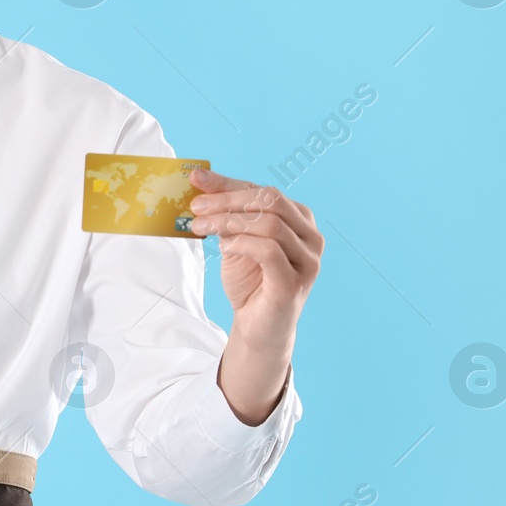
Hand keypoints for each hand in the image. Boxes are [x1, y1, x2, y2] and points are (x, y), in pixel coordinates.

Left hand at [187, 167, 322, 358]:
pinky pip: (269, 251)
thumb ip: (226, 214)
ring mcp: (307, 260)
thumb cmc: (250, 281)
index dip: (228, 183)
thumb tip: (200, 183)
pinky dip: (242, 243)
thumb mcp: (235, 240)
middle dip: (228, 199)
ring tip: (201, 228)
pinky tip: (224, 246)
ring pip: (270, 224)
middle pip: (271, 200)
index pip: (263, 190)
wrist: (257, 327)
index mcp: (300, 220)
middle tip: (195, 207)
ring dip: (228, 221)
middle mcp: (310, 236)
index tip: (196, 178)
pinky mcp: (294, 282)